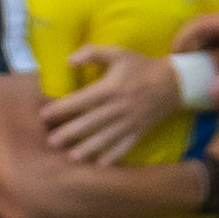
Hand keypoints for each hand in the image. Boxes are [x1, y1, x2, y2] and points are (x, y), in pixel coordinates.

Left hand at [41, 43, 185, 164]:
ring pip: (105, 138)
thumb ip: (93, 53)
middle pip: (90, 122)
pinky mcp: (139, 131)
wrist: (173, 83)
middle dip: (70, 133)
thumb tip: (70, 60)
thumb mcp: (118, 52)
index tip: (44, 115)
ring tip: (71, 157)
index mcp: (110, 88)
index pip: (81, 100)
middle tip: (50, 142)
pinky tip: (100, 165)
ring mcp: (129, 122)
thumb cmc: (141, 66)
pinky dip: (113, 156)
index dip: (62, 108)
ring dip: (88, 149)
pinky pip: (124, 146)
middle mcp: (118, 108)